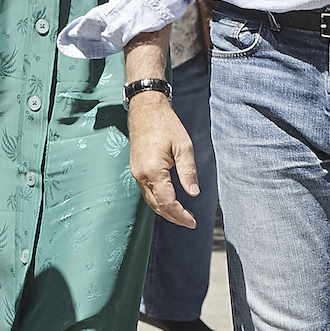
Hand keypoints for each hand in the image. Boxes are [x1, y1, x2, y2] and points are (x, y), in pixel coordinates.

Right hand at [128, 92, 198, 226]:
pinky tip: (168, 199)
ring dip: (165, 210)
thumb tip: (193, 193)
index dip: (180, 215)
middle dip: (173, 216)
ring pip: (150, 200)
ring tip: (181, 214)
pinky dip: (158, 200)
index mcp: (153, 171)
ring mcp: (136, 172)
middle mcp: (141, 175)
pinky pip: (146, 191)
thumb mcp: (183, 146)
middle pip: (157, 206)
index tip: (193, 221)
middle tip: (189, 222)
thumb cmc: (166, 124)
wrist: (145, 109)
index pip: (167, 202)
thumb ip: (188, 172)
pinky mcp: (135, 169)